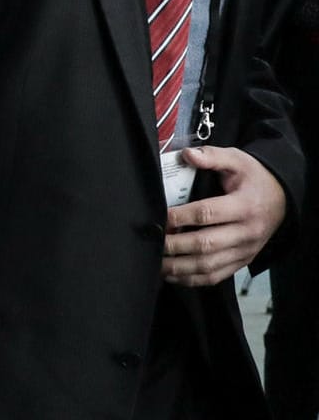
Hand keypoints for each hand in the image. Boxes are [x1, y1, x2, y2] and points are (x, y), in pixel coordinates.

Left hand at [162, 145, 286, 286]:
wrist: (282, 199)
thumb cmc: (253, 178)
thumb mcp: (237, 160)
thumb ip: (212, 156)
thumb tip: (187, 154)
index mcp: (244, 206)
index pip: (207, 214)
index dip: (180, 217)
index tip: (159, 218)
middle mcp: (246, 232)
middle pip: (206, 244)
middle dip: (174, 246)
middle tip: (152, 242)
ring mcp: (245, 250)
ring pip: (209, 265)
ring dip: (180, 268)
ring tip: (156, 264)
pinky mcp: (242, 260)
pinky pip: (217, 276)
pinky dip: (193, 279)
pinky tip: (172, 275)